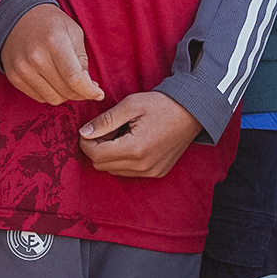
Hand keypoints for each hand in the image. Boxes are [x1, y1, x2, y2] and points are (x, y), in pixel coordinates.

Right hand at [0, 4, 103, 105]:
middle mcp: (36, 58)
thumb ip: (82, 59)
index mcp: (54, 42)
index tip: (98, 94)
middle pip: (64, 91)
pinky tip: (55, 82)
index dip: (89, 91)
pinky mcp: (14, 77)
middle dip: (81, 93)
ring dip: (66, 95)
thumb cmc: (50, 23)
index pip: (74, 78)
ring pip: (52, 98)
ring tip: (70, 83)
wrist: (17, 17)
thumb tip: (89, 85)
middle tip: (86, 87)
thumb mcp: (73, 32)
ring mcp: (22, 69)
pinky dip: (51, 93)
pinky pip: (39, 97)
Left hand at [78, 91, 201, 177]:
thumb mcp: (131, 105)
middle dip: (98, 148)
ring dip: (110, 155)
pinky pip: (130, 172)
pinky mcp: (157, 173)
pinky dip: (124, 160)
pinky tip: (133, 142)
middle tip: (106, 129)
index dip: (87, 142)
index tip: (89, 129)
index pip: (96, 155)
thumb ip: (105, 120)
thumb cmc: (163, 104)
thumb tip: (84, 132)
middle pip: (103, 166)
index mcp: (135, 149)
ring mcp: (151, 171)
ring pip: (115, 170)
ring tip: (121, 134)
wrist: (193, 112)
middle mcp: (142, 166)